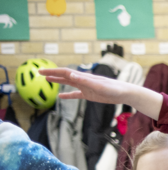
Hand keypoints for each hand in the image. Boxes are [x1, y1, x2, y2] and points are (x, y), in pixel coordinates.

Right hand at [40, 68, 160, 117]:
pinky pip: (76, 95)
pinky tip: (60, 97)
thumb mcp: (98, 85)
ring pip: (69, 83)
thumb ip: (84, 80)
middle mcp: (83, 80)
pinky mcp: (90, 95)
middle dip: (52, 74)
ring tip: (47, 80)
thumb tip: (70, 74)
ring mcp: (86, 87)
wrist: (125, 93)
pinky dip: (67, 96)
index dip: (52, 71)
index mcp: (84, 77)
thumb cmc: (114, 89)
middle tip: (39, 73)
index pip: (64, 72)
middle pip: (64, 76)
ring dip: (58, 82)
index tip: (41, 71)